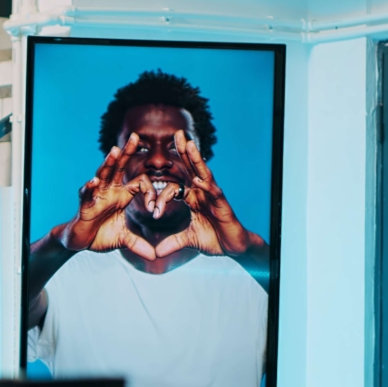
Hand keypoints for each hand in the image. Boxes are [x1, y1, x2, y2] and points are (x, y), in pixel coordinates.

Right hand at [59, 135, 155, 259]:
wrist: (80, 242)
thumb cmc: (101, 234)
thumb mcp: (124, 239)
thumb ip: (139, 244)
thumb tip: (155, 256)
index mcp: (122, 195)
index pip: (139, 183)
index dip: (150, 193)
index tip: (155, 209)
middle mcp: (110, 191)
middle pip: (119, 167)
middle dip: (127, 152)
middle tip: (135, 136)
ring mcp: (96, 196)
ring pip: (103, 175)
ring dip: (108, 163)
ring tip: (114, 151)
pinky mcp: (85, 205)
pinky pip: (87, 194)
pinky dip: (90, 188)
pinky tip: (93, 181)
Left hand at [154, 130, 265, 258]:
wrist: (234, 248)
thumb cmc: (214, 239)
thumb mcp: (189, 240)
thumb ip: (172, 243)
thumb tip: (156, 253)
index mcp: (193, 198)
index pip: (175, 186)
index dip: (162, 194)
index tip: (153, 203)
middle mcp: (203, 193)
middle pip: (192, 169)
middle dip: (184, 152)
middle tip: (176, 133)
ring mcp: (213, 197)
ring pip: (203, 175)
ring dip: (196, 160)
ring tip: (189, 144)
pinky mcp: (222, 205)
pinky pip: (214, 192)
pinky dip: (207, 185)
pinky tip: (200, 177)